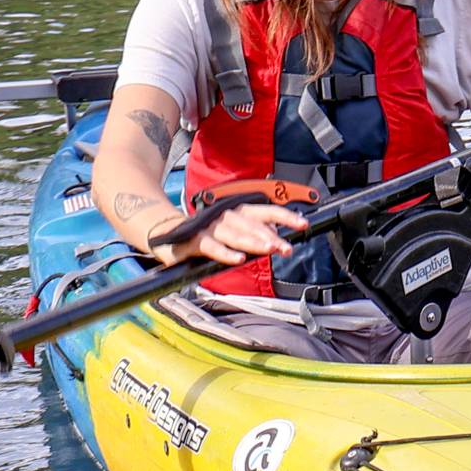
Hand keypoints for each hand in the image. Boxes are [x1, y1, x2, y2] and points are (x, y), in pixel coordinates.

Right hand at [153, 203, 304, 265]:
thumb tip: (276, 238)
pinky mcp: (194, 239)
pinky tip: (238, 259)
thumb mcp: (233, 231)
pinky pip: (211, 246)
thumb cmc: (206, 233)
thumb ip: (253, 234)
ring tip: (268, 250)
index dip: (285, 217)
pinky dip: (225, 252)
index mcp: (238, 211)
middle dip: (271, 236)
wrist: (167, 232)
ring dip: (253, 242)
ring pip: (235, 233)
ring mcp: (209, 226)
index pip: (266, 211)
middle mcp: (226, 215)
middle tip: (286, 248)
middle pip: (252, 224)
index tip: (303, 224)